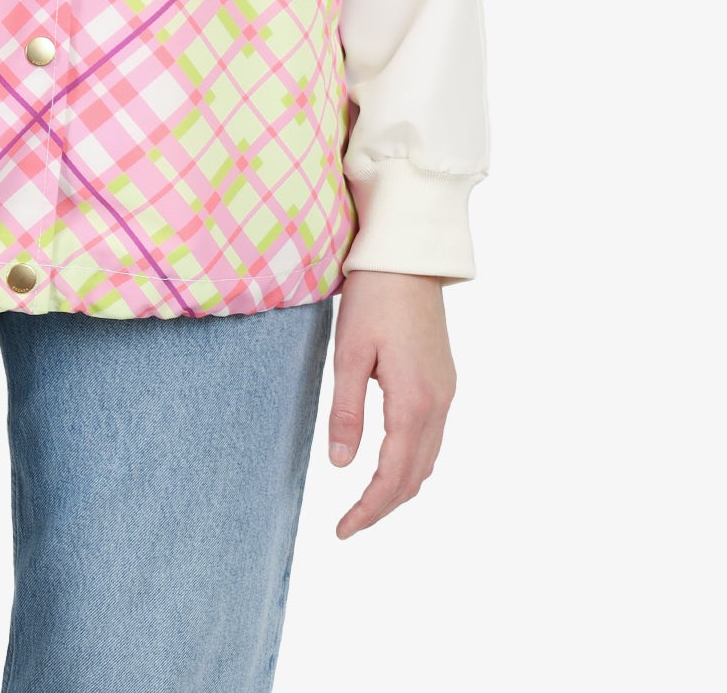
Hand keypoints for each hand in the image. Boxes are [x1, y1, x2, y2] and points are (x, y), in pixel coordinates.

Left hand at [326, 270, 456, 537]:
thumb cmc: (372, 298)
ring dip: (400, 487)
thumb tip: (341, 466)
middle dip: (384, 506)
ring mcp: (446, 392)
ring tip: (365, 502)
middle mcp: (438, 404)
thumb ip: (346, 411)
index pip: (393, 476)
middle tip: (349, 525)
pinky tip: (390, 462)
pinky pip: (432, 437)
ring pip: (428, 459)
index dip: (369, 510)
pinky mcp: (444, 380)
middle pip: (415, 476)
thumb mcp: (348, 352)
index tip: (342, 531)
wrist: (408, 256)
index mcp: (414, 402)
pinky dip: (412, 462)